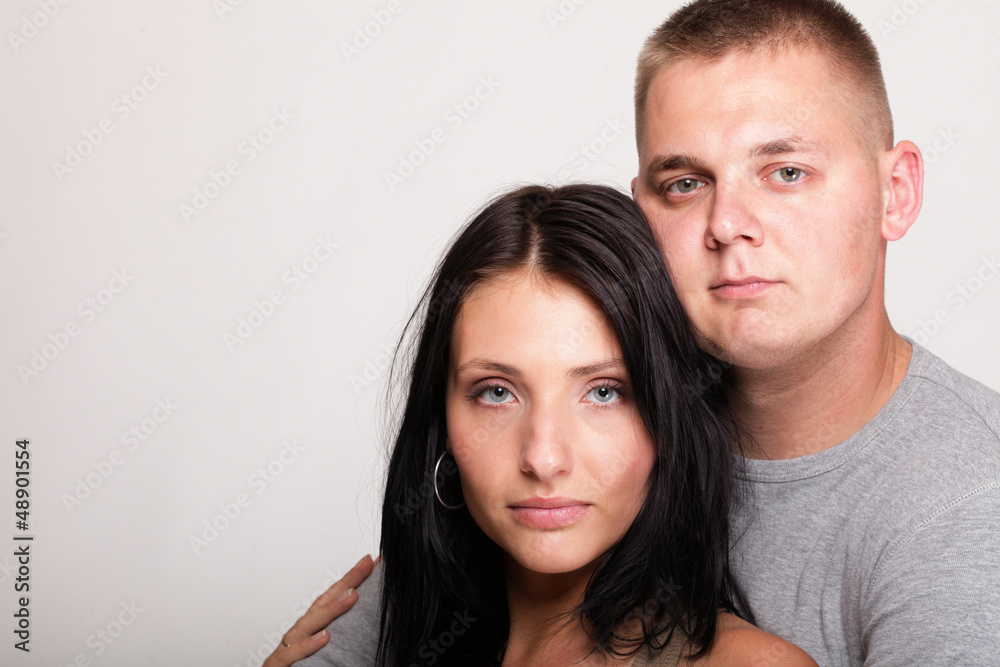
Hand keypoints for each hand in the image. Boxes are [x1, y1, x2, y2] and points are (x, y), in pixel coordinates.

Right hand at [262, 555, 376, 666]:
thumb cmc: (295, 666)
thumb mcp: (322, 648)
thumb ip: (340, 633)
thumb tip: (363, 615)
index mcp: (311, 627)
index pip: (333, 598)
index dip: (352, 580)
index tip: (370, 562)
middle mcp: (300, 632)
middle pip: (323, 603)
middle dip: (345, 583)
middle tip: (366, 566)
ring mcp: (288, 646)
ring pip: (309, 624)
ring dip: (331, 609)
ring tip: (352, 595)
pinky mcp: (279, 664)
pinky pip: (293, 653)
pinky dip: (308, 645)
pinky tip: (325, 637)